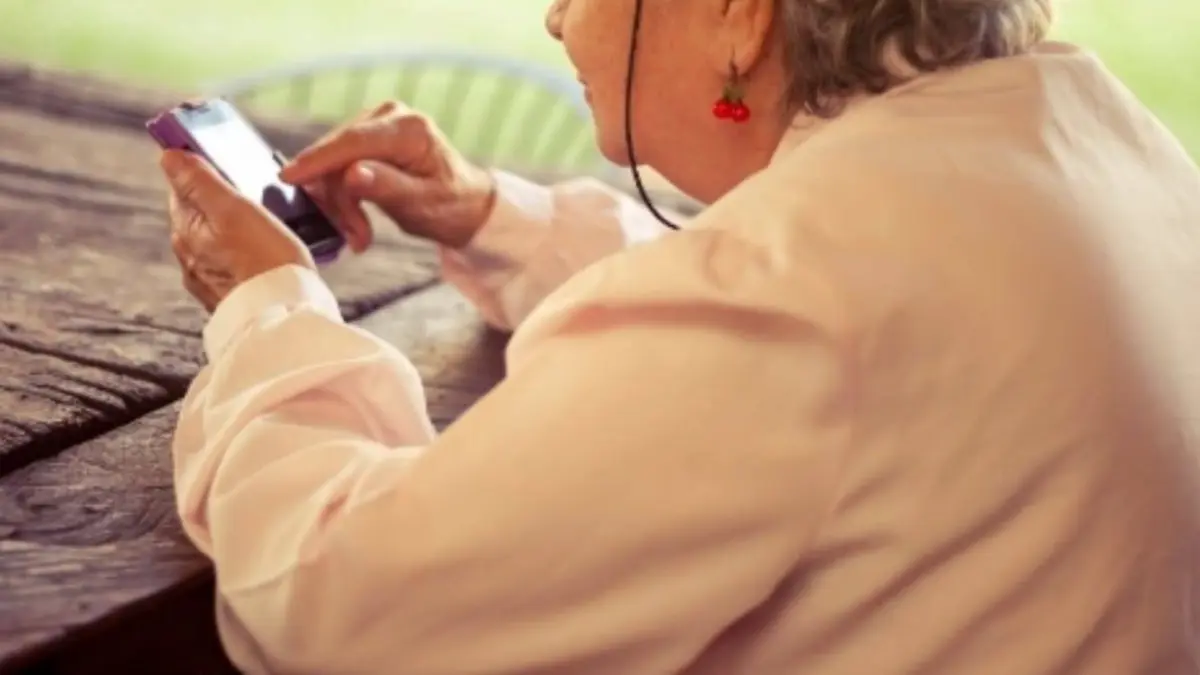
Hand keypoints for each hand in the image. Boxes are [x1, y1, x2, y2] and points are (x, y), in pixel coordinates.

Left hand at [161, 150, 314, 312]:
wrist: (285, 317)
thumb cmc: (265, 259)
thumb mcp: (234, 209)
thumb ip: (200, 181)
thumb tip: (168, 155)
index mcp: (185, 230)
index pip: (183, 187)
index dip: (203, 170)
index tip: (227, 161)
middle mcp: (189, 257)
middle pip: (200, 215)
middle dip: (221, 202)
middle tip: (254, 193)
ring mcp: (208, 280)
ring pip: (217, 241)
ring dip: (234, 229)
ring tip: (266, 225)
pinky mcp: (229, 297)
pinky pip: (232, 265)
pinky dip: (244, 254)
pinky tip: (265, 255)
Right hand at [278, 100, 495, 251]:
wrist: (463, 204)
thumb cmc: (449, 205)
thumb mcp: (422, 203)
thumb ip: (387, 188)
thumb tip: (353, 173)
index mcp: (410, 129)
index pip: (354, 141)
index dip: (319, 159)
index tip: (289, 177)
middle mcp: (391, 116)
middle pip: (340, 154)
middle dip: (339, 199)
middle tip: (355, 238)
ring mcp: (377, 123)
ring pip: (334, 162)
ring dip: (340, 204)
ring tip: (359, 236)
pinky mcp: (367, 137)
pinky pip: (339, 164)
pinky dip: (342, 195)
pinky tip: (354, 221)